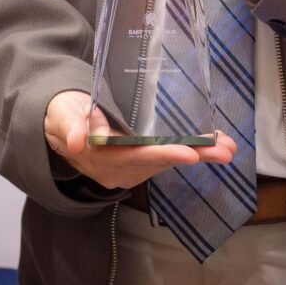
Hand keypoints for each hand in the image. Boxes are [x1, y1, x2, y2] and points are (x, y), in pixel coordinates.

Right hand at [43, 89, 234, 190]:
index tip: (189, 152)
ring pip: (166, 162)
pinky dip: (188, 152)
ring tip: (226, 147)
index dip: (163, 154)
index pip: (136, 157)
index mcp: (101, 158)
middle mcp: (118, 170)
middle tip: (224, 150)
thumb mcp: (62, 114)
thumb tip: (77, 141)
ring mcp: (128, 170)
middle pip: (159, 163)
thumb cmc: (62, 114)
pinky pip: (164, 159)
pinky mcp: (137, 164)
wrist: (59, 127)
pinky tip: (210, 146)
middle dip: (194, 156)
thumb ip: (70, 126)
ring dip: (198, 156)